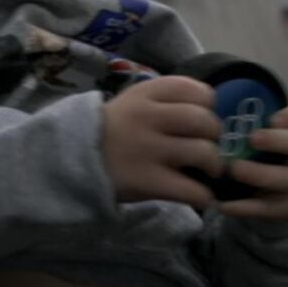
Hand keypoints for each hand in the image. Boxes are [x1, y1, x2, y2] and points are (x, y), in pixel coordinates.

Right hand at [102, 77, 223, 208]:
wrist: (72, 159)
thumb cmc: (113, 131)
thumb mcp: (133, 102)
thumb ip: (166, 101)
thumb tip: (210, 112)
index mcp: (146, 93)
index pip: (197, 90)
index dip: (208, 105)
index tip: (202, 116)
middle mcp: (148, 117)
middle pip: (205, 121)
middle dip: (215, 136)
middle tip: (208, 146)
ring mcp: (147, 150)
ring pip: (204, 153)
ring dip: (214, 165)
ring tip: (207, 172)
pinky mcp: (147, 182)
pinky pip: (192, 190)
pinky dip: (203, 196)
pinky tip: (198, 196)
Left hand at [219, 103, 287, 222]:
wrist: (279, 195)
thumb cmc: (264, 154)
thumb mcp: (262, 136)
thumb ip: (247, 122)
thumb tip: (210, 104)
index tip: (272, 118)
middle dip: (280, 141)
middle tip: (252, 138)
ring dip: (262, 174)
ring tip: (234, 169)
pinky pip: (269, 208)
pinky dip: (245, 207)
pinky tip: (224, 204)